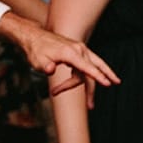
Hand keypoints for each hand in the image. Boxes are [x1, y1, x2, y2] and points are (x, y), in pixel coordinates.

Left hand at [0, 13, 118, 107]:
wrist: (35, 37)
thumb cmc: (36, 49)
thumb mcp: (38, 61)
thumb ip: (45, 67)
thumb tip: (50, 70)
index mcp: (70, 53)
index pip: (87, 67)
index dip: (97, 76)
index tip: (108, 83)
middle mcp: (79, 50)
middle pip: (90, 72)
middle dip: (90, 90)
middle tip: (90, 106)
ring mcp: (80, 49)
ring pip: (91, 69)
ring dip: (90, 84)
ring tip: (90, 101)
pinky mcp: (79, 51)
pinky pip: (88, 65)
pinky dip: (88, 75)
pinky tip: (93, 81)